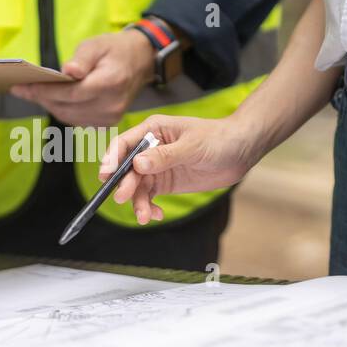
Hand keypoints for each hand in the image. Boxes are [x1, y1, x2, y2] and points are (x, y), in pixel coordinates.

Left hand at [9, 30, 154, 126]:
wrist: (140, 62)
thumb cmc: (114, 50)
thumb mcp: (97, 44)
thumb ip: (81, 59)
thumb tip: (68, 71)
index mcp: (111, 82)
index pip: (71, 93)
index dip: (44, 91)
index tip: (21, 87)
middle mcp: (112, 104)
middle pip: (67, 107)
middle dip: (41, 98)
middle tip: (20, 89)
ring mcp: (111, 117)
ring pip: (69, 117)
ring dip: (49, 105)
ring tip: (31, 93)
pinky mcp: (107, 122)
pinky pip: (77, 120)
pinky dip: (61, 110)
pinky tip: (49, 99)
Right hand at [100, 114, 261, 224]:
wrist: (240, 150)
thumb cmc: (218, 138)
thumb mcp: (192, 146)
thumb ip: (165, 156)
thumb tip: (138, 164)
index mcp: (153, 130)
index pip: (124, 144)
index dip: (111, 159)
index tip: (106, 176)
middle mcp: (150, 149)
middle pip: (127, 169)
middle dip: (125, 185)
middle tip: (126, 199)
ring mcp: (157, 167)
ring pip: (137, 187)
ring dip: (138, 202)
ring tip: (145, 217)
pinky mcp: (165, 182)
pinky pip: (149, 196)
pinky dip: (149, 207)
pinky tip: (156, 215)